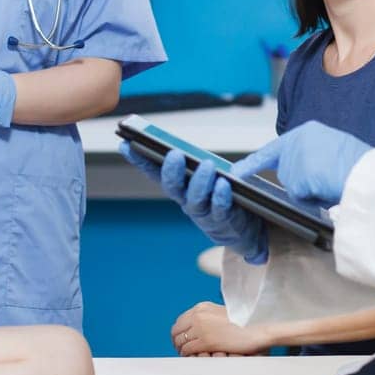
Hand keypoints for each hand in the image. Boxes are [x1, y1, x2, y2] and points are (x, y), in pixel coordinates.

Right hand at [119, 143, 267, 264]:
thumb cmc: (225, 196)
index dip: (140, 161)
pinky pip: (220, 209)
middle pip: (172, 187)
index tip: (126, 144)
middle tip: (174, 155)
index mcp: (181, 187)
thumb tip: (183, 145)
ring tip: (206, 165)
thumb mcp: (210, 177)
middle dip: (171, 171)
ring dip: (199, 182)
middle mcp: (187, 201)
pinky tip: (224, 185)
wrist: (248, 230)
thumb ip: (197, 164)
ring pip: (195, 199)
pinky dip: (220, 197)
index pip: (156, 172)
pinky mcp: (223, 222)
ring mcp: (204, 214)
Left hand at [171, 302, 269, 356]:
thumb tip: (198, 327)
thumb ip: (209, 317)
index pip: (181, 320)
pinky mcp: (205, 341)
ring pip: (180, 341)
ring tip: (188, 355)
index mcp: (202, 307)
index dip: (179, 332)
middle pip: (177, 331)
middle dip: (177, 341)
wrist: (255, 327)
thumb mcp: (222, 313)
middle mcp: (199, 315)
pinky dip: (187, 355)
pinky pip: (188, 350)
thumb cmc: (244, 322)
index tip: (182, 339)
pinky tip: (193, 358)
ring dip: (182, 349)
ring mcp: (201, 328)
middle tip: (182, 349)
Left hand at [233, 120, 372, 206]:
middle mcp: (297, 140)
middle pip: (287, 172)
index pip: (276, 149)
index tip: (237, 171)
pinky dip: (313, 198)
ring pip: (293, 187)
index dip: (255, 162)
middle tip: (329, 179)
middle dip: (303, 183)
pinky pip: (300, 197)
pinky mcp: (295, 174)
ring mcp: (295, 157)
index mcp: (309, 131)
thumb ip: (315, 159)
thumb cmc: (361, 166)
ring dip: (310, 192)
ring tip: (334, 183)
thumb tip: (306, 177)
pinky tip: (328, 189)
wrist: (370, 174)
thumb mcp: (336, 152)